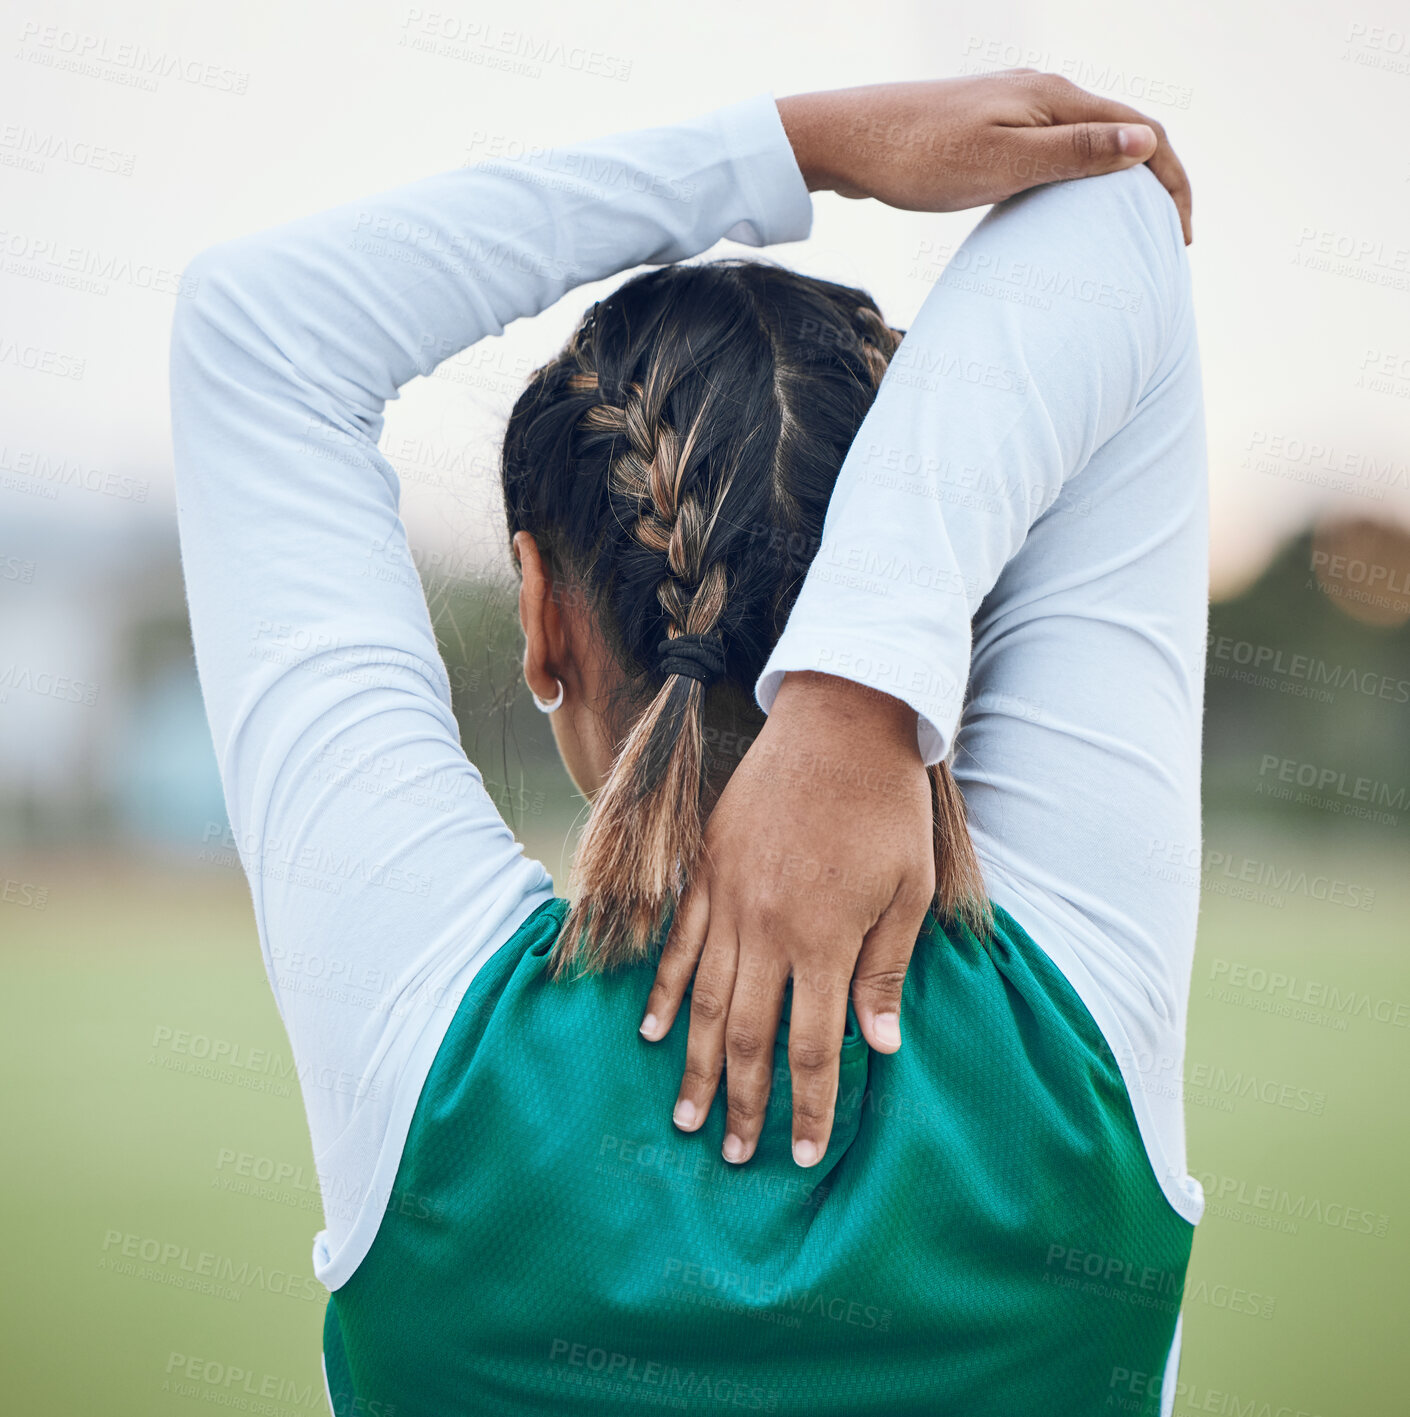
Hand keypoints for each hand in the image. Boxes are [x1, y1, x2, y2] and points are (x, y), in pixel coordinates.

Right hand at [639, 673, 935, 1166]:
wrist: (842, 720)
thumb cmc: (887, 807)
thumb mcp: (910, 891)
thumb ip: (885, 971)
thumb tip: (878, 1048)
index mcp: (826, 937)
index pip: (812, 1045)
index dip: (808, 1106)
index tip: (804, 1153)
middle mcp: (768, 926)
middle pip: (750, 1034)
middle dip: (744, 1101)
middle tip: (735, 1154)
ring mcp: (729, 894)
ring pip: (706, 998)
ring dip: (698, 1063)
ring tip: (687, 1115)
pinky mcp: (707, 866)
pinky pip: (679, 940)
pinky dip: (667, 989)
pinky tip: (657, 1030)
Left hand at [777, 72, 1192, 242]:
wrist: (846, 140)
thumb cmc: (918, 156)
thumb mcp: (1003, 162)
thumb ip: (1074, 153)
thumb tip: (1146, 144)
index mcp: (1054, 97)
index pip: (1142, 132)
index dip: (1171, 182)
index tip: (1182, 237)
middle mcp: (1040, 94)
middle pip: (1120, 134)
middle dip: (1151, 184)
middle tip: (1163, 243)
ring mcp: (1011, 109)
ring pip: (1084, 144)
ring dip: (1112, 185)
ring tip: (1124, 234)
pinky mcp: (985, 130)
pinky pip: (1048, 154)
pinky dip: (1071, 184)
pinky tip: (1061, 216)